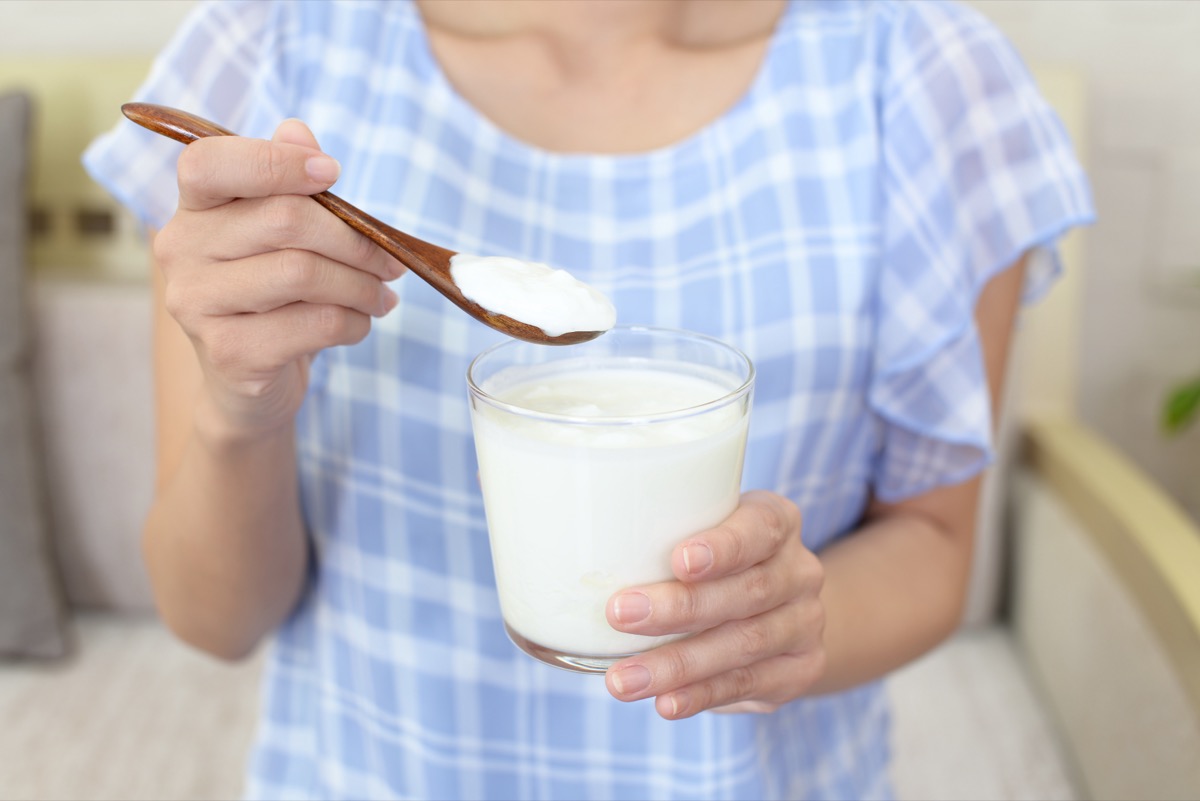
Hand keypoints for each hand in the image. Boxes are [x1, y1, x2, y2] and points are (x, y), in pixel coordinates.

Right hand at [152, 119, 404, 437]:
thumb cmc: (270, 297)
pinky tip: (360, 323)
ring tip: (381, 295)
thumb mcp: (278, 237)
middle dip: (354, 239)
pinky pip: (315, 323)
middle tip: (390, 260)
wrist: (246, 383)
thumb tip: (299, 132)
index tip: (333, 173)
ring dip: (361, 285)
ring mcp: (197, 304)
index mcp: (192, 209)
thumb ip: (287, 181)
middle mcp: (180, 251)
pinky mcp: (230, 352)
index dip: (277, 161)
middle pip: (284, 220)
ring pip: (304, 273)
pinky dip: (354, 322)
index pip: (211, 162)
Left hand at [604, 490, 825, 718]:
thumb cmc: (714, 558)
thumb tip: (558, 540)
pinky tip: (665, 703)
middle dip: (681, 608)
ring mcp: (804, 623)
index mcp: (776, 523)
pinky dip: (701, 696)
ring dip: (678, 664)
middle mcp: (800, 571)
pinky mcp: (797, 671)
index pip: (760, 528)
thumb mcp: (699, 529)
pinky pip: (747, 685)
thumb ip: (656, 531)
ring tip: (623, 680)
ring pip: (744, 645)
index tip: (679, 560)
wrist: (780, 607)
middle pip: (748, 591)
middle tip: (621, 614)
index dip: (723, 546)